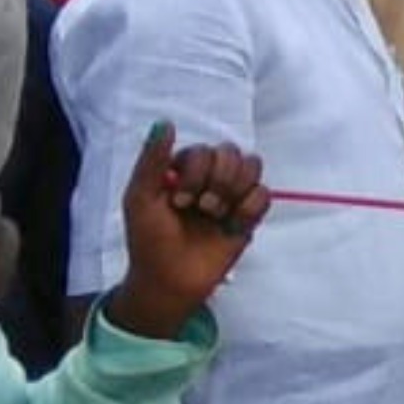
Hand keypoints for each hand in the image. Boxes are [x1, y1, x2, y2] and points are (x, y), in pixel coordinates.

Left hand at [107, 124, 270, 339]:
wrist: (168, 282)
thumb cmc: (148, 241)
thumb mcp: (140, 198)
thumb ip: (152, 160)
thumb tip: (166, 121)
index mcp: (183, 169)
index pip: (205, 150)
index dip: (196, 172)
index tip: (179, 201)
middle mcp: (209, 178)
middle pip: (232, 152)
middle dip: (218, 180)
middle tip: (201, 209)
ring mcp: (230, 196)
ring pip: (253, 166)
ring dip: (235, 191)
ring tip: (216, 216)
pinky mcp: (247, 217)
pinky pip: (264, 195)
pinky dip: (250, 207)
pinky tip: (232, 225)